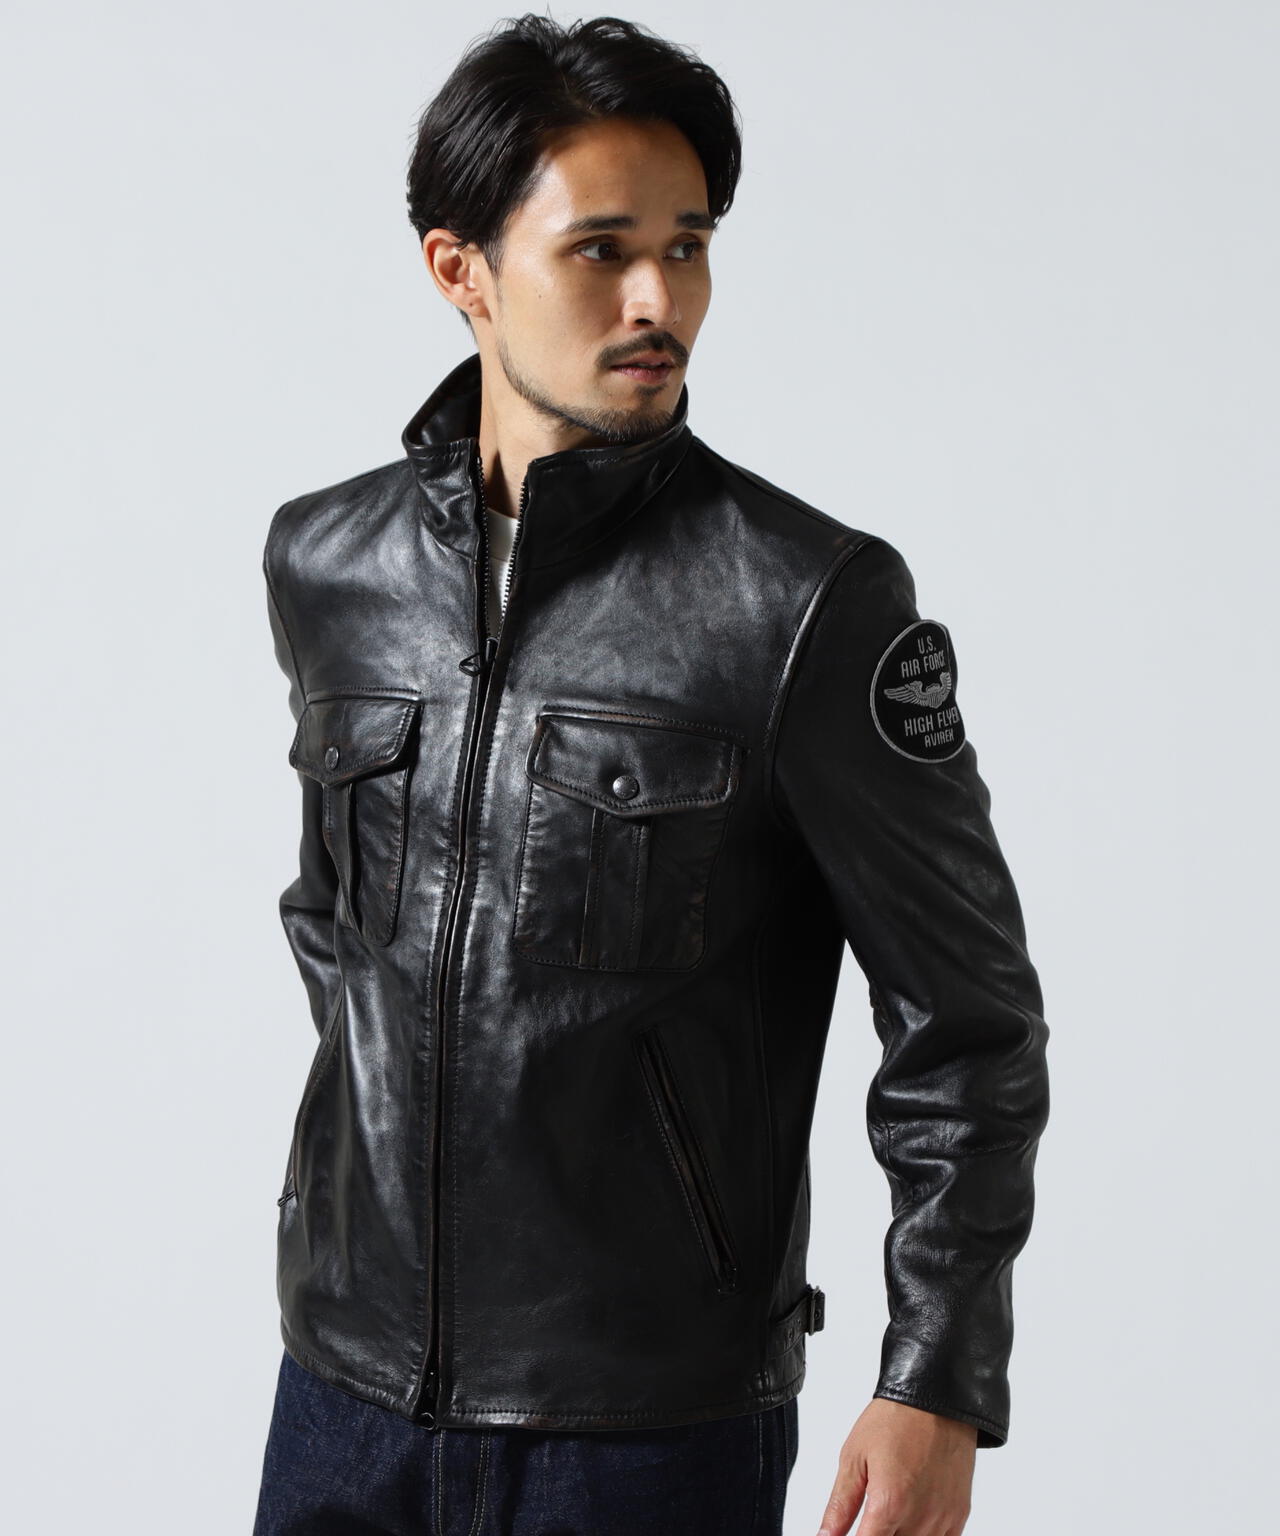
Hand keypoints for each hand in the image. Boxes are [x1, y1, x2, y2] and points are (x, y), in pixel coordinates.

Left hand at [814, 1397, 976, 1535]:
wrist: (936, 1398)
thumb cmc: (894, 1420)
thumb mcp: (854, 1458)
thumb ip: (839, 1506)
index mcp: (889, 1504)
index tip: (850, 1532)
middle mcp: (920, 1518)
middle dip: (875, 1534)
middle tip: (867, 1516)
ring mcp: (943, 1519)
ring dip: (898, 1535)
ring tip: (888, 1514)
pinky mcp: (959, 1515)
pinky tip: (910, 1520)